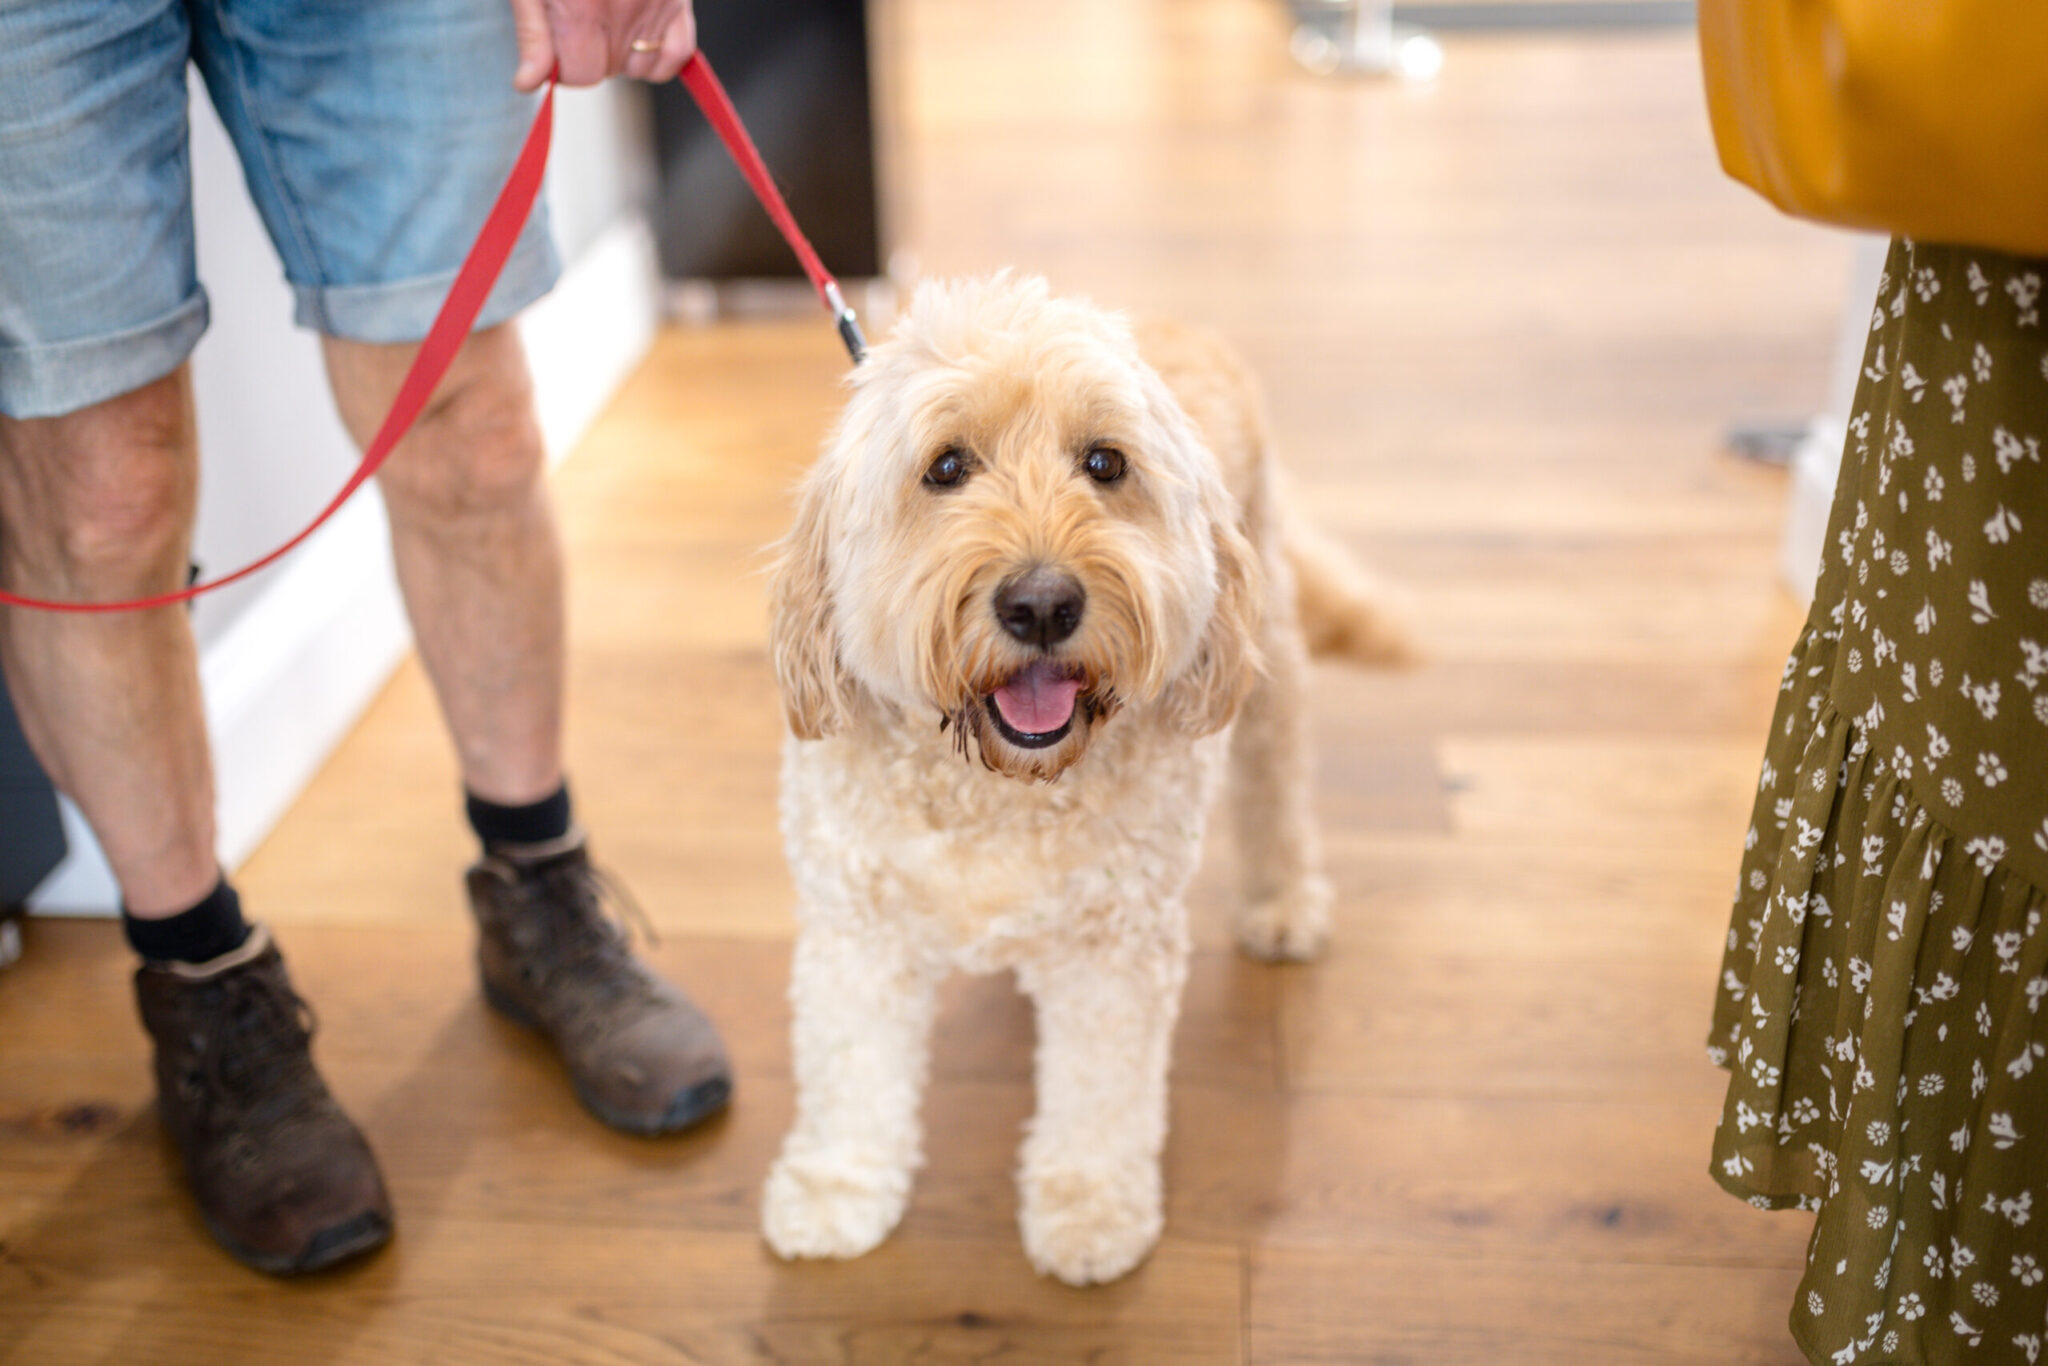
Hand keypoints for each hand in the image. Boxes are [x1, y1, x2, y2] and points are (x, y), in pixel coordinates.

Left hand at [508, 0, 696, 90]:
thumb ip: (532, 31)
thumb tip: (528, 82)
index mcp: (581, 9)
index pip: (580, 74)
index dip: (562, 66)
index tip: (554, 45)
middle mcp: (623, 9)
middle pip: (608, 70)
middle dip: (590, 55)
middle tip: (578, 19)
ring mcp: (657, 4)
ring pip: (642, 66)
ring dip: (622, 55)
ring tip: (606, 20)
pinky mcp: (678, 0)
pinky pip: (678, 52)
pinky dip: (660, 54)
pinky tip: (637, 34)